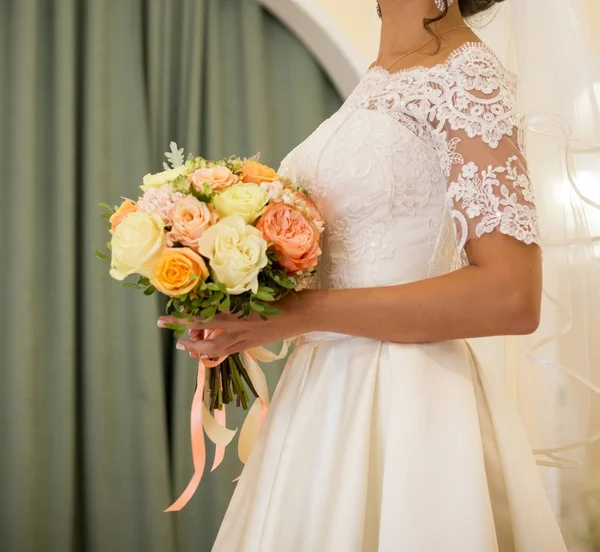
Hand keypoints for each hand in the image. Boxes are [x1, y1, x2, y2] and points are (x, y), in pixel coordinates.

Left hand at [157, 292, 317, 356]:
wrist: (304, 314)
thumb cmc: (286, 295)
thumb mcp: (261, 289)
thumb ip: (240, 291)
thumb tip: (219, 288)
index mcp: (240, 306)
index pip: (208, 310)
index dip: (189, 310)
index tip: (173, 306)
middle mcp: (239, 323)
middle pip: (204, 327)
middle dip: (181, 326)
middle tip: (162, 322)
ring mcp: (245, 336)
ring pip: (214, 347)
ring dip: (195, 346)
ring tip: (182, 345)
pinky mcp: (252, 344)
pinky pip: (228, 351)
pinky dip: (213, 353)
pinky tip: (204, 353)